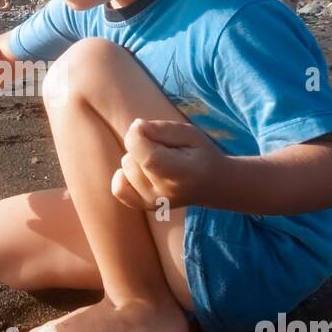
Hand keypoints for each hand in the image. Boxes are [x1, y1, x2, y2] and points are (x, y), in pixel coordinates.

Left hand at [110, 119, 224, 210]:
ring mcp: (152, 203)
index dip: (137, 136)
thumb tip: (135, 127)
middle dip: (141, 145)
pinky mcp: (144, 206)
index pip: (147, 158)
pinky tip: (140, 170)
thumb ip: (163, 129)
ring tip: (159, 160)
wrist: (213, 184)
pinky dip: (124, 175)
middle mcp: (164, 194)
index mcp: (181, 175)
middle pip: (131, 159)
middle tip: (164, 149)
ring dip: (136, 158)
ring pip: (125, 168)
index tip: (143, 126)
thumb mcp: (190, 133)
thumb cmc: (200, 154)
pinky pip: (118, 188)